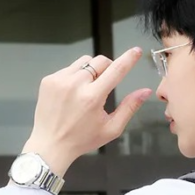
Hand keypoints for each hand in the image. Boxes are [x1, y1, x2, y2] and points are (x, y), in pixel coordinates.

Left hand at [21, 48, 152, 176]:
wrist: (51, 144)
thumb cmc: (83, 139)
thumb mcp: (111, 129)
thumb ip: (129, 108)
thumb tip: (145, 91)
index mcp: (93, 98)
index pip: (116, 71)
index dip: (128, 59)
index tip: (136, 51)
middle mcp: (76, 84)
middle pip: (100, 61)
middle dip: (108, 68)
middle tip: (106, 84)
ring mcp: (60, 80)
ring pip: (84, 62)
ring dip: (91, 71)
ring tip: (88, 90)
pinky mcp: (49, 79)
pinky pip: (69, 68)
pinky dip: (75, 77)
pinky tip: (72, 95)